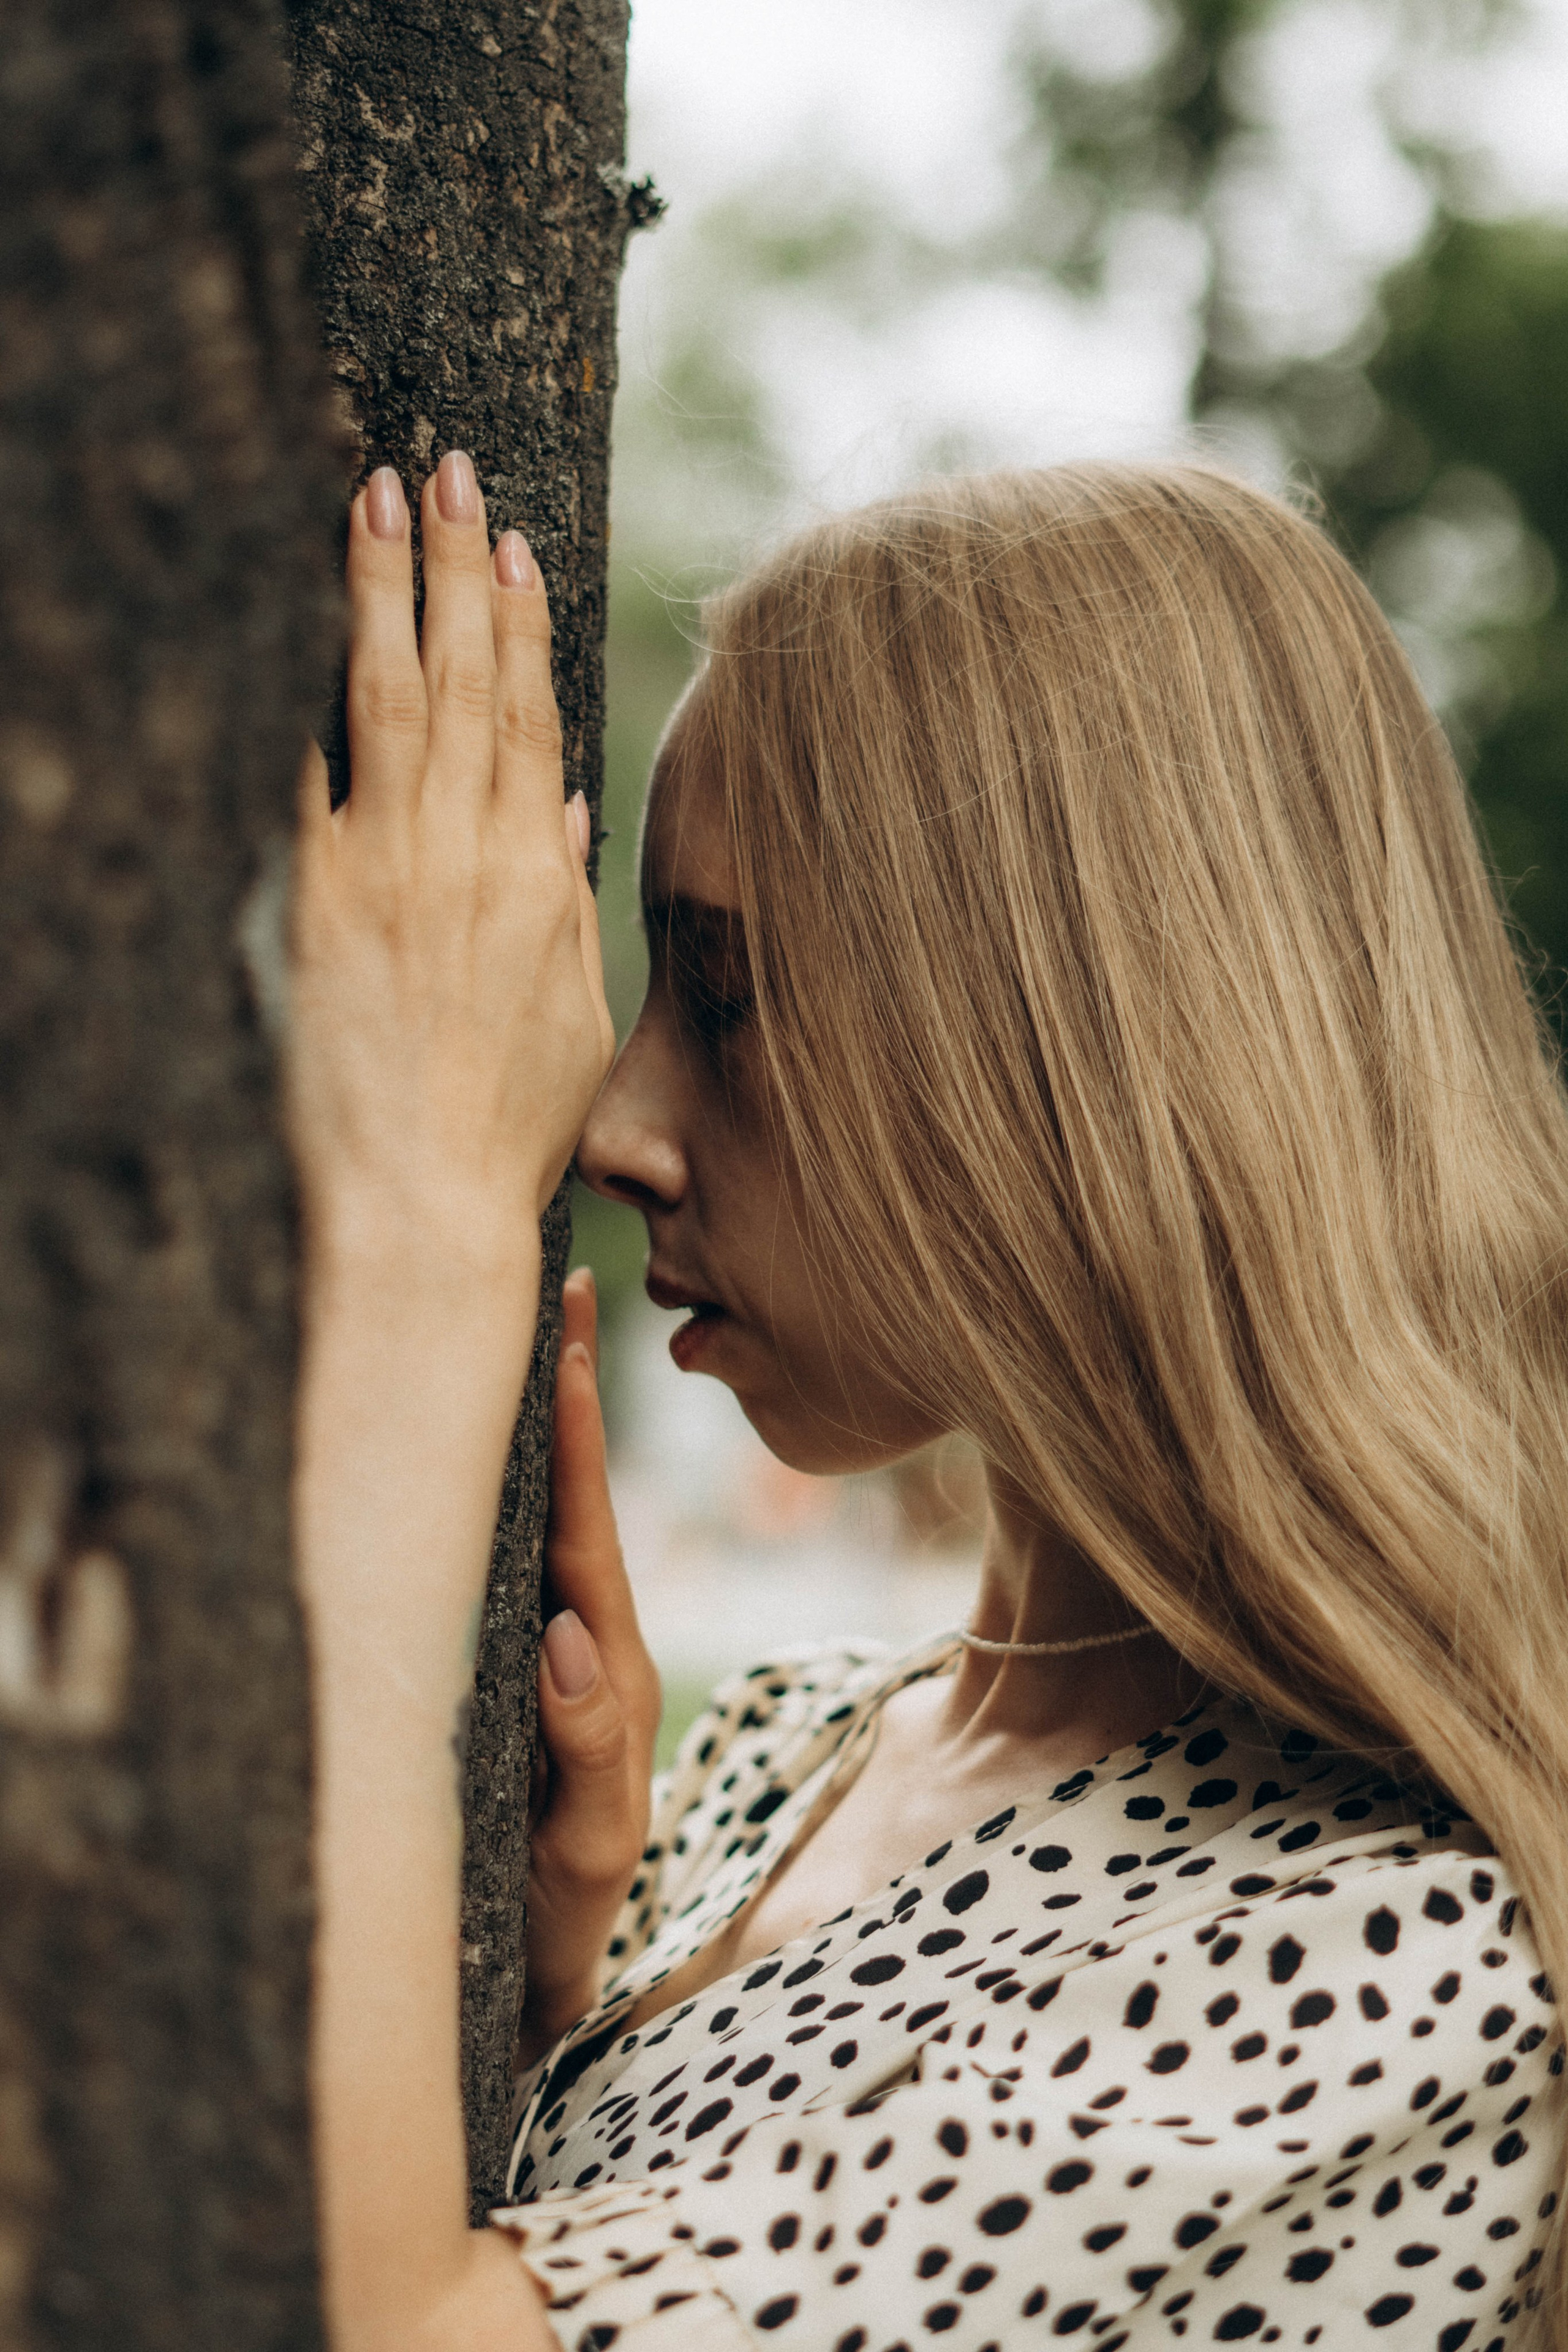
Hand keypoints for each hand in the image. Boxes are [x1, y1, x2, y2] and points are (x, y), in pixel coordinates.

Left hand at [287, 452, 614, 1274]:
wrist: (424, 1207)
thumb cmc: (504, 1132)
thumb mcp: (571, 1018)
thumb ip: (564, 903)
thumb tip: (562, 812)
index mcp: (541, 882)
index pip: (531, 718)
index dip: (519, 624)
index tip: (509, 543)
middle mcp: (469, 857)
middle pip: (465, 681)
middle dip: (451, 565)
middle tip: (439, 469)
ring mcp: (389, 872)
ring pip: (391, 697)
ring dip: (381, 590)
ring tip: (370, 497)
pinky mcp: (316, 901)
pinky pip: (307, 772)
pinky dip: (301, 689)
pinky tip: (280, 613)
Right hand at [519, 1268, 660, 2064]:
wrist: (540, 1985)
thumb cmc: (561, 1917)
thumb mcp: (586, 1851)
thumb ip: (586, 1756)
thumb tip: (564, 1638)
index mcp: (604, 1667)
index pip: (588, 1529)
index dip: (575, 1432)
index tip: (570, 1331)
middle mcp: (582, 1644)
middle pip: (571, 1500)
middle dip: (564, 1393)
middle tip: (560, 1281)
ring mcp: (550, 1657)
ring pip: (545, 1525)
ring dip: (539, 1432)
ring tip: (529, 1334)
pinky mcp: (516, 1679)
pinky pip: (518, 1570)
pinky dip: (510, 1498)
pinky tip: (488, 1450)